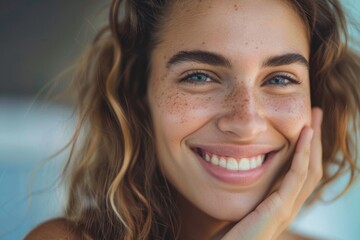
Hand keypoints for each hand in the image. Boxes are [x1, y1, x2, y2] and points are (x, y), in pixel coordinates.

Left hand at [222, 108, 322, 239]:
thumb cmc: (228, 236)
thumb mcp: (241, 208)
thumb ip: (247, 194)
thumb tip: (238, 171)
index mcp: (280, 206)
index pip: (300, 173)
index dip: (305, 149)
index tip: (303, 126)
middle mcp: (288, 207)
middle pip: (311, 168)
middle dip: (314, 140)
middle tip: (315, 114)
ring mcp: (286, 210)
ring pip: (309, 169)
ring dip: (313, 141)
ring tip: (314, 117)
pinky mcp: (279, 210)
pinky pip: (296, 176)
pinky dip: (303, 154)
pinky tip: (304, 134)